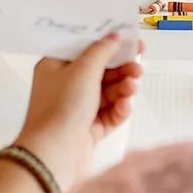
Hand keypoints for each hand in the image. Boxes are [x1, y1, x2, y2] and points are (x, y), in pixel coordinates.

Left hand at [13, 34, 142, 188]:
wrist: (54, 155)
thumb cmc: (62, 107)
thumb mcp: (83, 70)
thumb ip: (102, 50)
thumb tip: (114, 36)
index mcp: (55, 67)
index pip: (84, 48)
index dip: (107, 42)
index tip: (132, 41)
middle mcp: (64, 86)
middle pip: (100, 71)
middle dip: (121, 69)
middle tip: (137, 69)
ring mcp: (76, 109)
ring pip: (107, 92)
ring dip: (122, 88)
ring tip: (131, 88)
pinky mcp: (88, 129)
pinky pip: (109, 114)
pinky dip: (119, 109)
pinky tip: (124, 106)